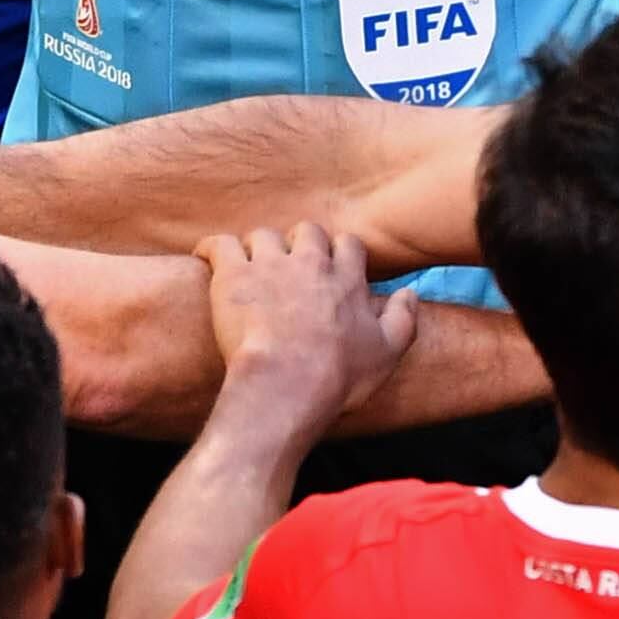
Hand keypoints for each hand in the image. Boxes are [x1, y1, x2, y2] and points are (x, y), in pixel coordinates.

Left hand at [192, 225, 418, 456]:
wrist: (284, 386)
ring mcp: (268, 265)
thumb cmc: (336, 376)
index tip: (333, 270)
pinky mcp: (231, 276)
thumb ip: (405, 317)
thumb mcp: (388, 353)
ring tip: (252, 268)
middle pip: (306, 232)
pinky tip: (206, 256)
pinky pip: (218, 246)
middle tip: (291, 268)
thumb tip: (411, 293)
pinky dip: (211, 248)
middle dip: (300, 245)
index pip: (347, 245)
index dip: (339, 255)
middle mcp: (309, 262)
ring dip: (258, 249)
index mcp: (346, 278)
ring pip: (262, 236)